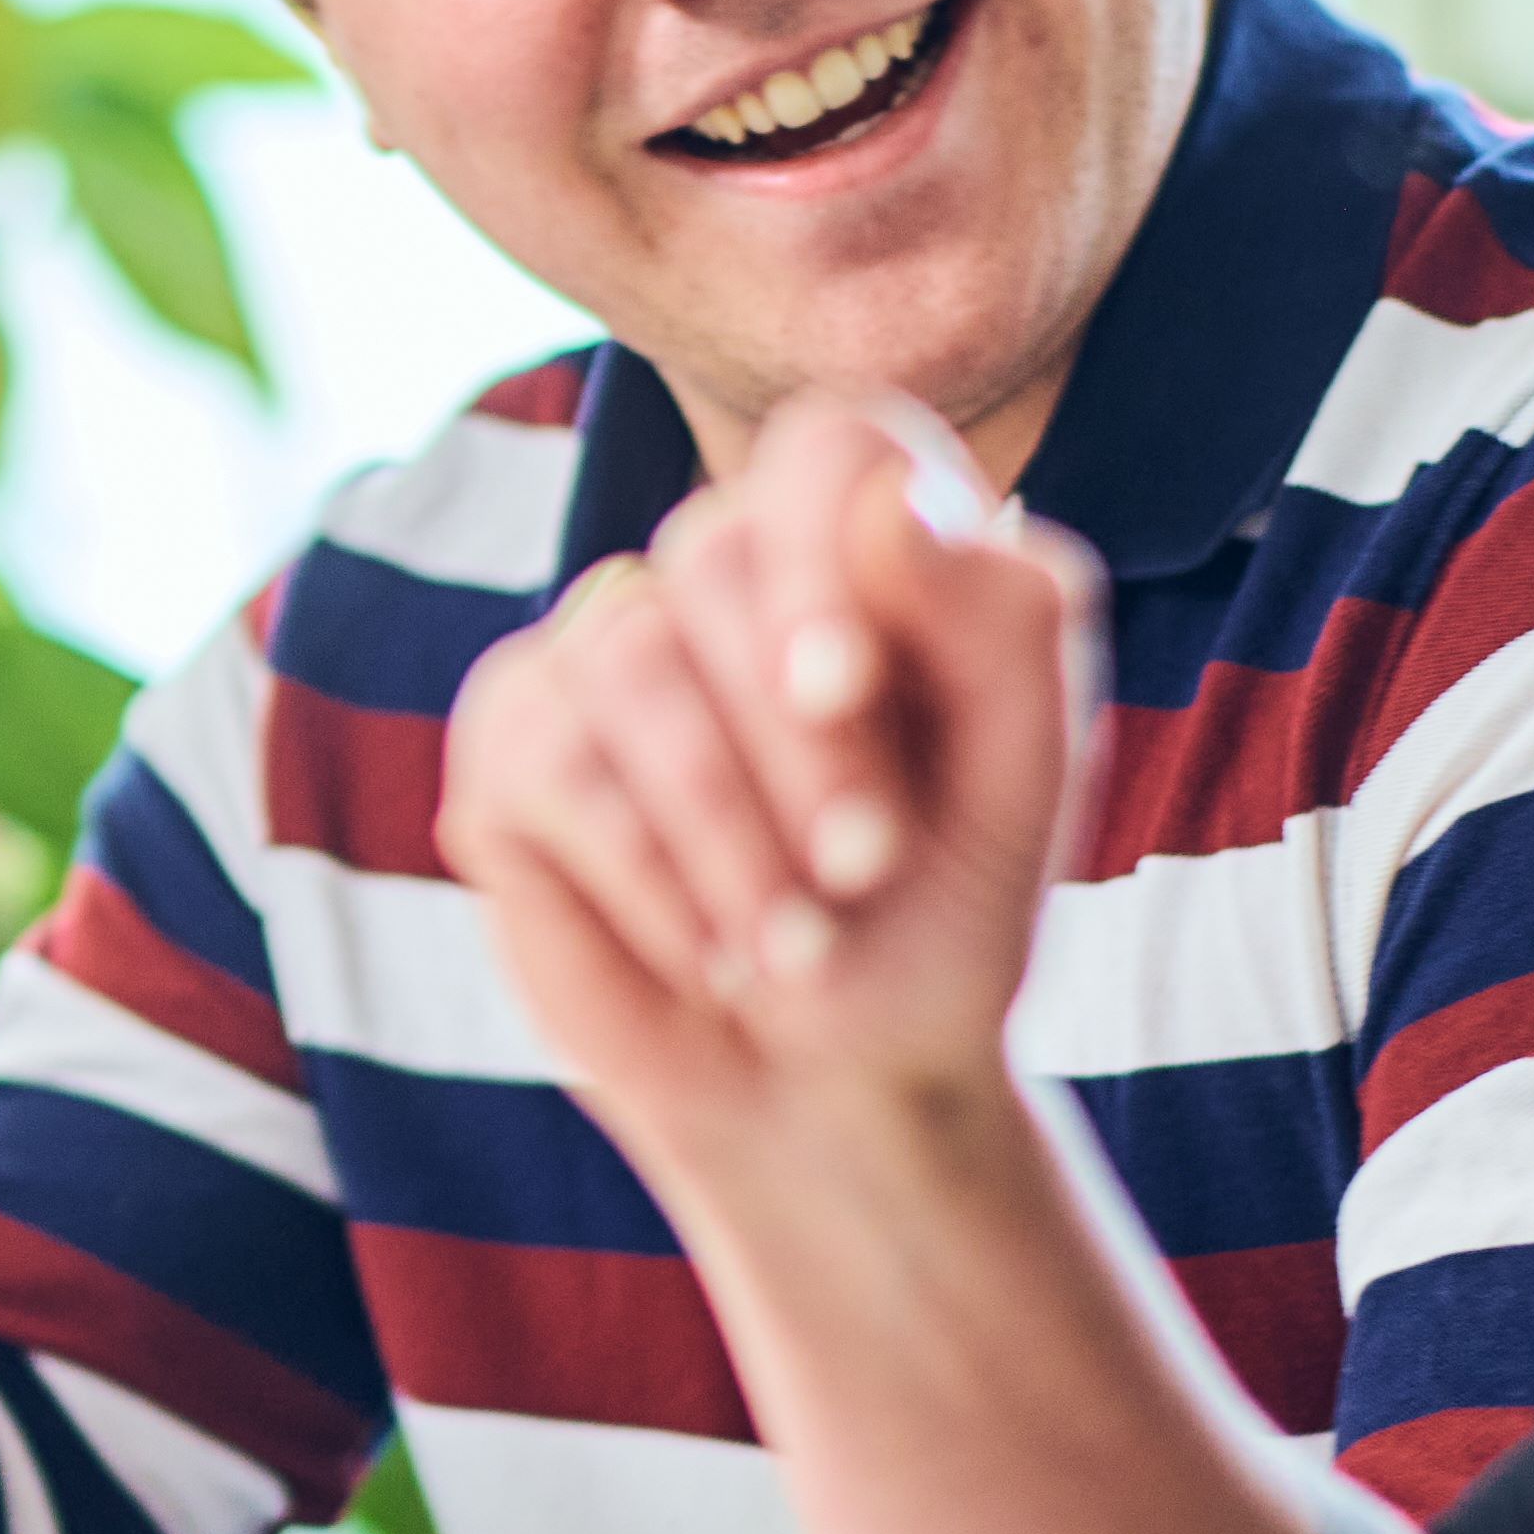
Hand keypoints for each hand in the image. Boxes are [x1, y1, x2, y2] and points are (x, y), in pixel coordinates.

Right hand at [435, 394, 1097, 1182]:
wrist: (837, 1088)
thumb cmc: (940, 920)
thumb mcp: (1021, 784)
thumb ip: (998, 623)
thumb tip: (887, 500)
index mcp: (865, 549)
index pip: (824, 445)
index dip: (819, 552)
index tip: (845, 690)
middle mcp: (726, 574)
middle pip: (714, 555)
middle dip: (798, 742)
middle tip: (860, 874)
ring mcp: (605, 646)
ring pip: (628, 661)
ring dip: (726, 833)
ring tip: (792, 947)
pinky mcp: (511, 736)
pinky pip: (550, 764)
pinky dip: (646, 877)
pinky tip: (709, 948)